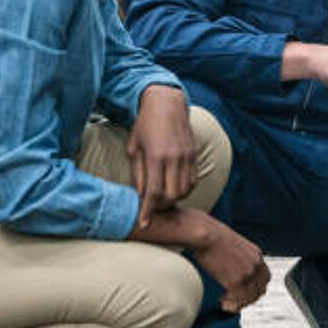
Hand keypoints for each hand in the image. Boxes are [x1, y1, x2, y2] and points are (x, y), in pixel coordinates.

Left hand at [129, 85, 195, 227]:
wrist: (166, 103)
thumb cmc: (145, 125)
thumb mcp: (134, 148)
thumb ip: (137, 174)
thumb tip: (139, 196)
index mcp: (156, 156)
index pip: (153, 192)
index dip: (148, 211)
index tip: (144, 224)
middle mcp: (174, 158)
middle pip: (173, 195)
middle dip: (162, 207)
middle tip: (152, 208)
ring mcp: (187, 156)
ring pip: (185, 190)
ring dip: (174, 199)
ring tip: (162, 198)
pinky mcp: (193, 154)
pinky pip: (192, 180)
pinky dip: (183, 189)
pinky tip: (173, 187)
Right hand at [190, 218, 271, 312]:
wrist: (203, 234)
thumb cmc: (211, 235)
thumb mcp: (233, 243)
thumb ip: (239, 256)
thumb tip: (232, 264)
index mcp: (256, 253)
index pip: (265, 278)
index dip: (256, 288)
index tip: (245, 292)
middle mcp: (255, 264)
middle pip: (260, 290)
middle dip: (248, 298)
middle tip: (235, 300)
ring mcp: (247, 273)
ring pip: (250, 297)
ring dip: (239, 303)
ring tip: (226, 302)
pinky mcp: (235, 281)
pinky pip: (239, 300)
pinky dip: (232, 305)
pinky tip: (223, 302)